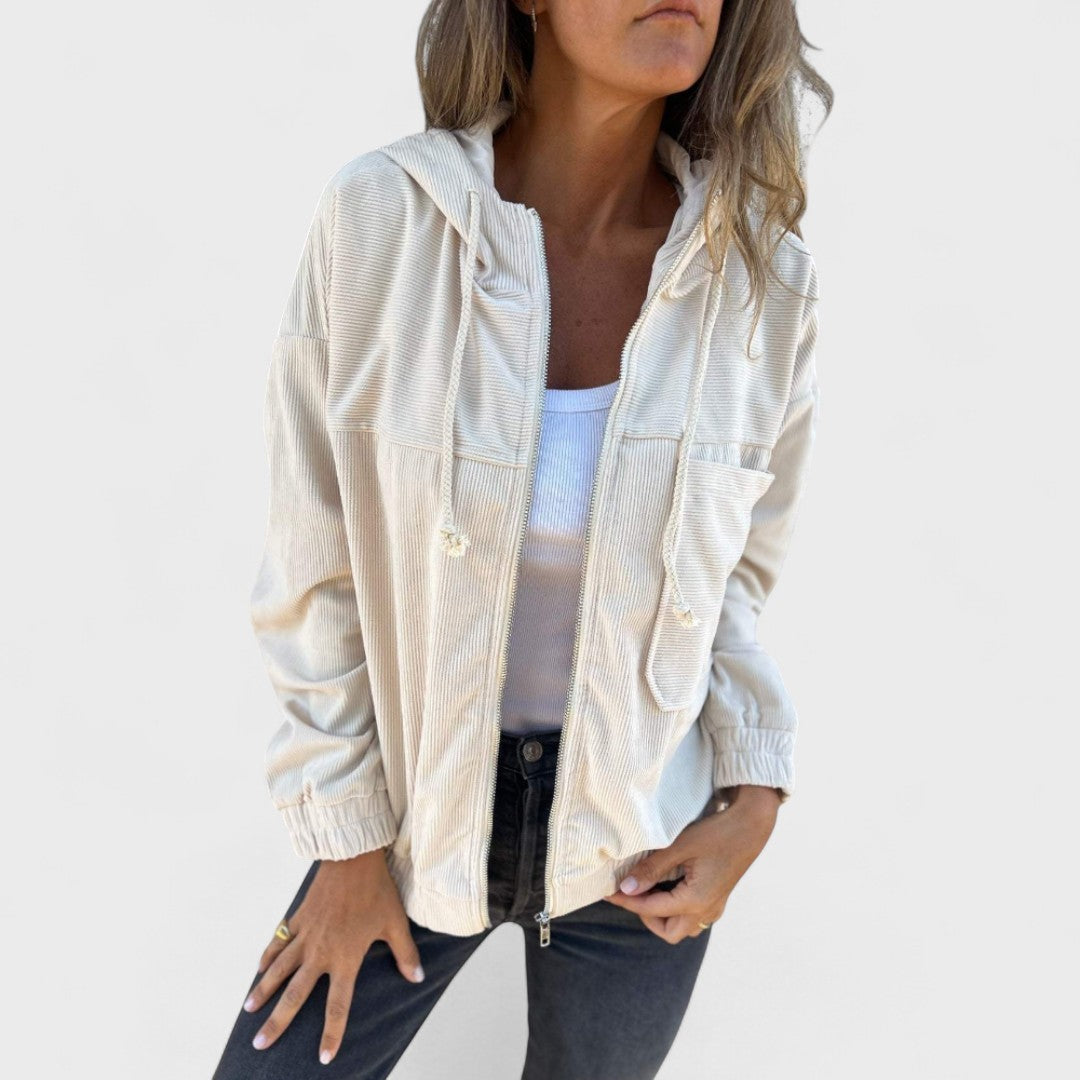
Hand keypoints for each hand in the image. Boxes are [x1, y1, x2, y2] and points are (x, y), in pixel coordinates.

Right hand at [242, 848, 424, 1065]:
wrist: (353, 858)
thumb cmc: (377, 890)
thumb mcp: (395, 923)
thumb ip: (404, 953)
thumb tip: (418, 978)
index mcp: (346, 958)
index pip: (337, 1005)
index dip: (331, 1033)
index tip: (322, 1058)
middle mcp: (320, 952)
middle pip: (295, 995)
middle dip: (277, 1022)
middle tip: (259, 1044)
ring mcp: (306, 935)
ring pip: (278, 970)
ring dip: (262, 991)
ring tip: (249, 1011)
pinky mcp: (298, 917)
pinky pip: (278, 941)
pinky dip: (267, 956)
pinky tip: (258, 969)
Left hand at [601, 785, 781, 942]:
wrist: (752, 825)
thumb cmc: (717, 833)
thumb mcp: (680, 847)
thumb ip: (652, 869)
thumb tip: (628, 887)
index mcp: (695, 901)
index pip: (651, 909)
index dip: (626, 901)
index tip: (608, 891)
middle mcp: (706, 911)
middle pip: (667, 931)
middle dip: (646, 916)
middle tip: (632, 892)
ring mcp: (714, 907)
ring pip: (681, 926)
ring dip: (661, 914)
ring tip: (648, 888)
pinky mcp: (718, 898)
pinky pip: (692, 916)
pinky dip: (675, 908)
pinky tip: (667, 885)